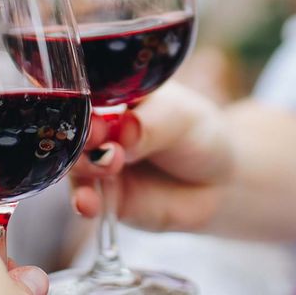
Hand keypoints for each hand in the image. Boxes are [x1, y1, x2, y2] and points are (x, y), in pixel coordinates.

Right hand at [71, 82, 233, 231]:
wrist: (220, 181)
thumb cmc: (198, 135)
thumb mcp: (180, 119)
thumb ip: (150, 125)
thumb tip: (124, 129)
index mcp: (115, 95)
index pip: (88, 92)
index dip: (86, 102)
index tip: (96, 113)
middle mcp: (102, 127)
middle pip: (75, 128)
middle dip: (83, 135)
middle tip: (101, 139)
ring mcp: (100, 162)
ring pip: (76, 163)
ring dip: (84, 166)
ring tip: (109, 165)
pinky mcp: (105, 196)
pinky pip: (86, 199)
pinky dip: (84, 201)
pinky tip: (89, 204)